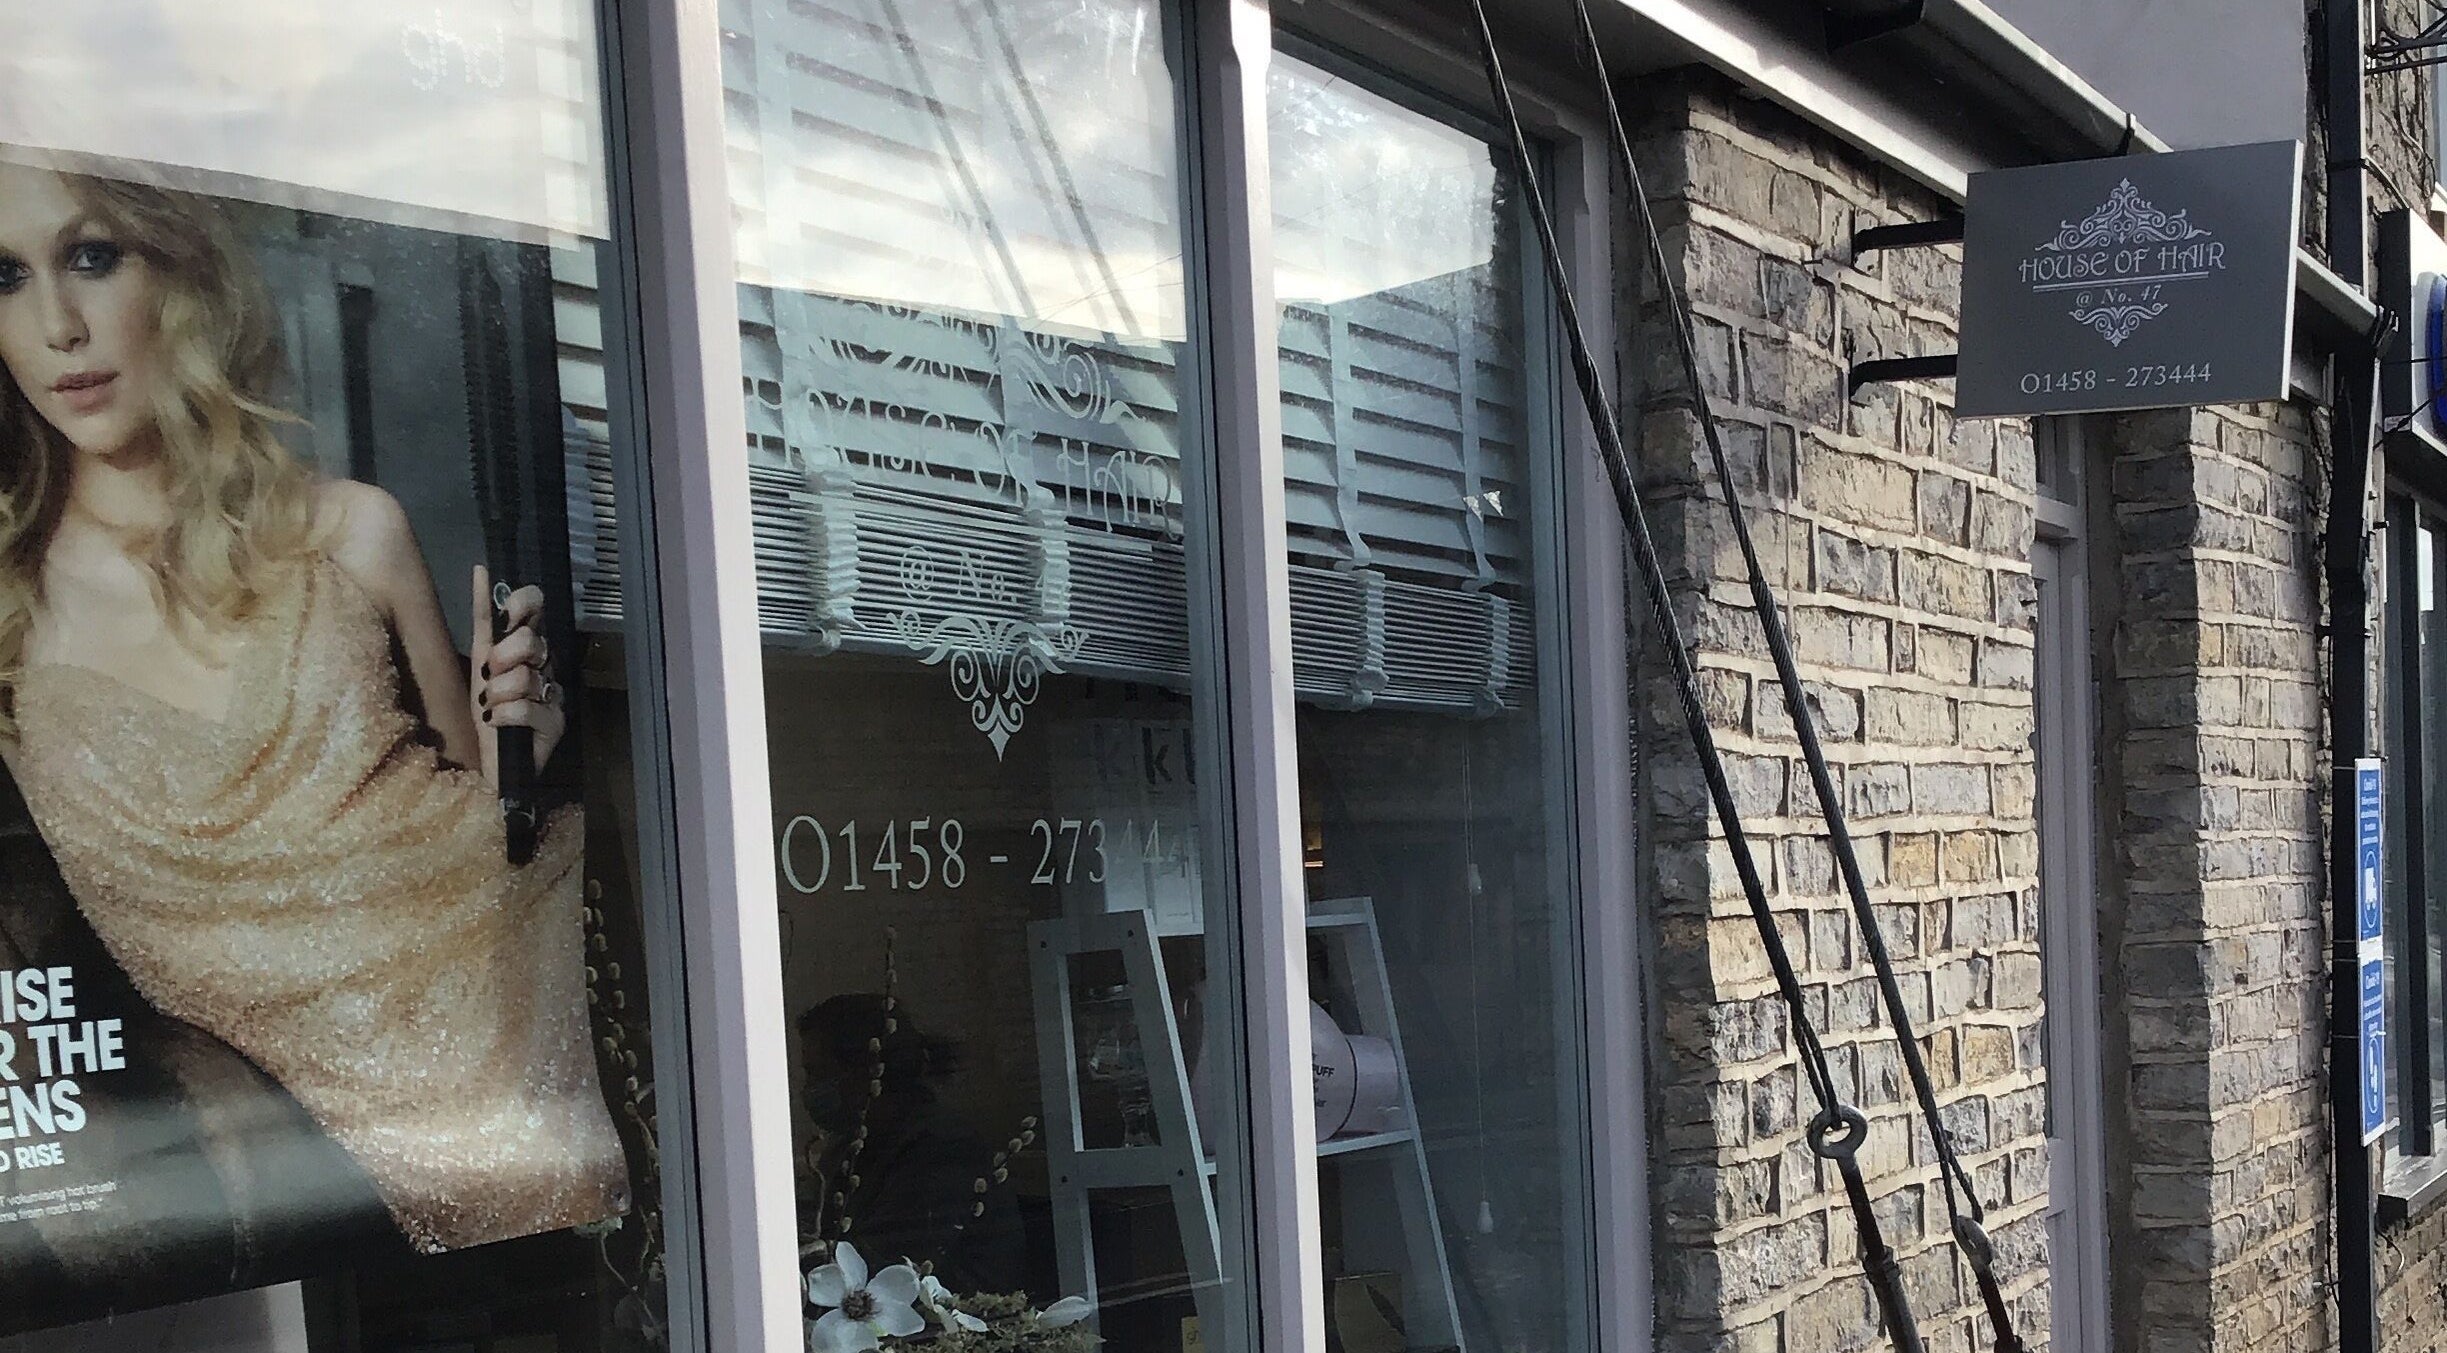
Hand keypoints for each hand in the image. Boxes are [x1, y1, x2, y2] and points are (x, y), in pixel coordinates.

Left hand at [469, 564, 565, 789]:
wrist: (489, 763)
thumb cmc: (487, 712)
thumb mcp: (478, 662)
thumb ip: (484, 620)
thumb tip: (482, 570)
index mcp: (527, 647)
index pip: (537, 608)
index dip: (523, 603)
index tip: (507, 613)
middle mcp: (546, 665)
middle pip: (532, 640)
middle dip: (501, 657)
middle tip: (489, 675)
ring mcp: (554, 694)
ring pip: (526, 676)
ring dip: (498, 693)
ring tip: (492, 706)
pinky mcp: (556, 724)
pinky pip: (527, 707)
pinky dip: (504, 715)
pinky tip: (497, 723)